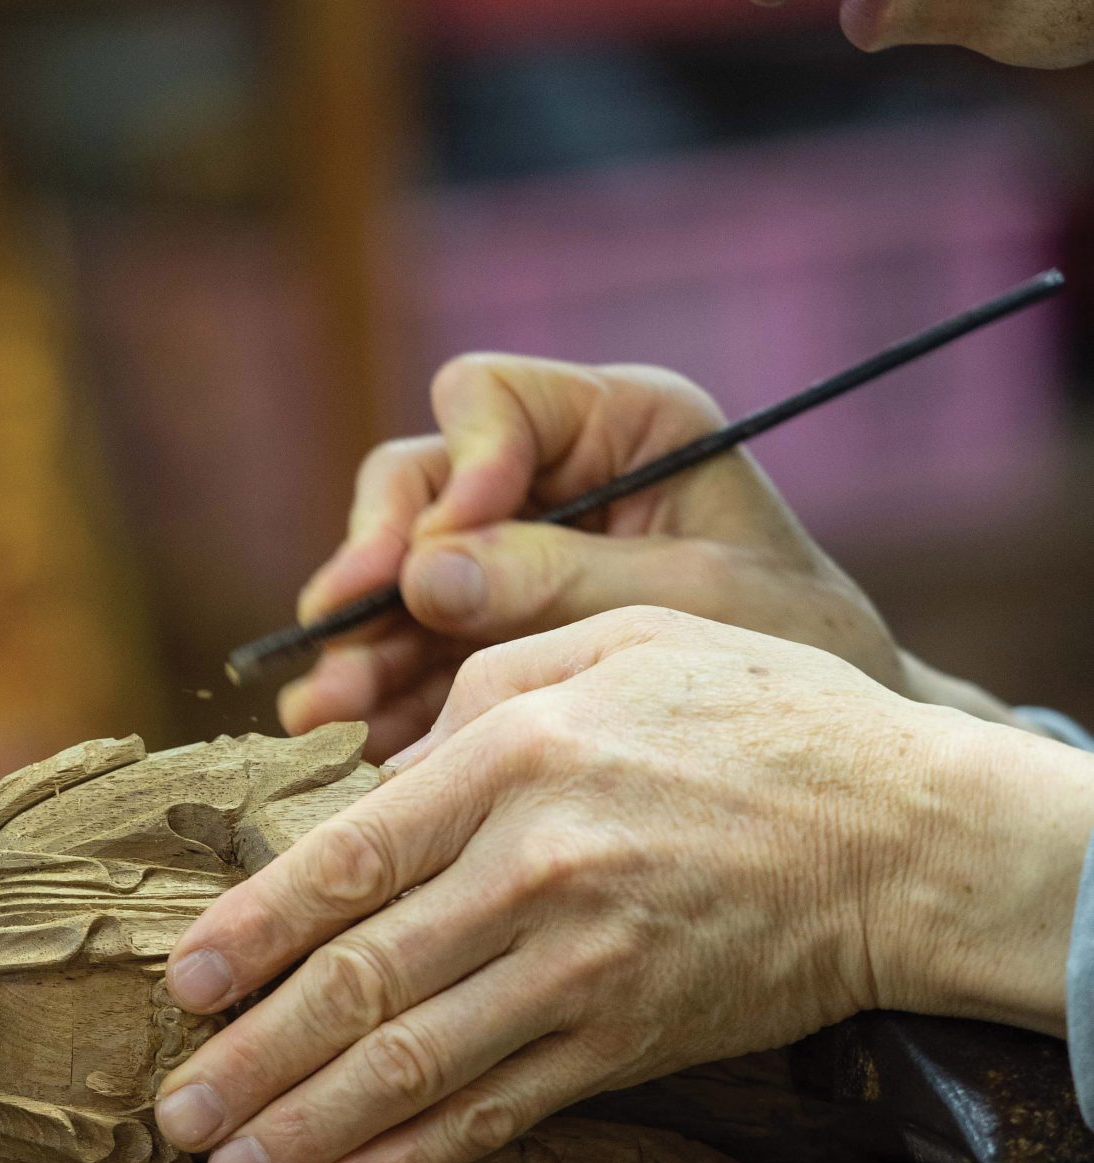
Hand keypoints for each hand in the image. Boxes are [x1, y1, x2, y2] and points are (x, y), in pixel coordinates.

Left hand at [157, 608, 1093, 1162]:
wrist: (903, 832)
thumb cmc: (757, 718)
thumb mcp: (617, 643)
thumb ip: (487, 693)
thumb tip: (383, 771)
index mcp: (515, 756)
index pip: (347, 859)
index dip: (252, 933)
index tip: (184, 984)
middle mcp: (534, 868)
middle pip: (360, 979)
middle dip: (252, 1059)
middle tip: (172, 1113)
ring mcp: (584, 966)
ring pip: (415, 1061)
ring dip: (308, 1124)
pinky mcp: (633, 1039)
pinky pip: (507, 1110)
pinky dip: (422, 1156)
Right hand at [282, 354, 996, 760]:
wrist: (840, 762)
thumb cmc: (804, 654)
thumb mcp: (697, 605)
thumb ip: (563, 582)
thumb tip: (422, 577)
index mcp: (622, 427)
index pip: (490, 400)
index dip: (457, 466)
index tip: (445, 549)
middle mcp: (552, 478)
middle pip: (417, 487)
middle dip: (375, 563)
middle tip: (341, 628)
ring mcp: (513, 561)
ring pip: (396, 579)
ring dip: (358, 646)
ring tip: (323, 717)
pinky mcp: (494, 639)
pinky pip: (412, 654)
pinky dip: (384, 698)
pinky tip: (354, 748)